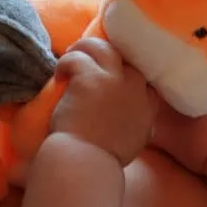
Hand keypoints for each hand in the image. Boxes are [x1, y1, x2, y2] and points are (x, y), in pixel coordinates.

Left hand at [50, 38, 158, 165]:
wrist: (86, 159)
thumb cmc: (105, 158)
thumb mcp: (136, 142)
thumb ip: (140, 125)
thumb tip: (138, 121)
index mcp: (147, 106)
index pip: (145, 79)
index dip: (131, 75)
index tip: (116, 79)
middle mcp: (135, 89)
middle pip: (126, 58)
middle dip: (109, 56)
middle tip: (90, 61)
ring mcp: (114, 80)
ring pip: (102, 47)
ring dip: (85, 49)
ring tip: (72, 57)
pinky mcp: (90, 78)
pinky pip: (77, 57)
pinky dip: (66, 62)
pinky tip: (59, 75)